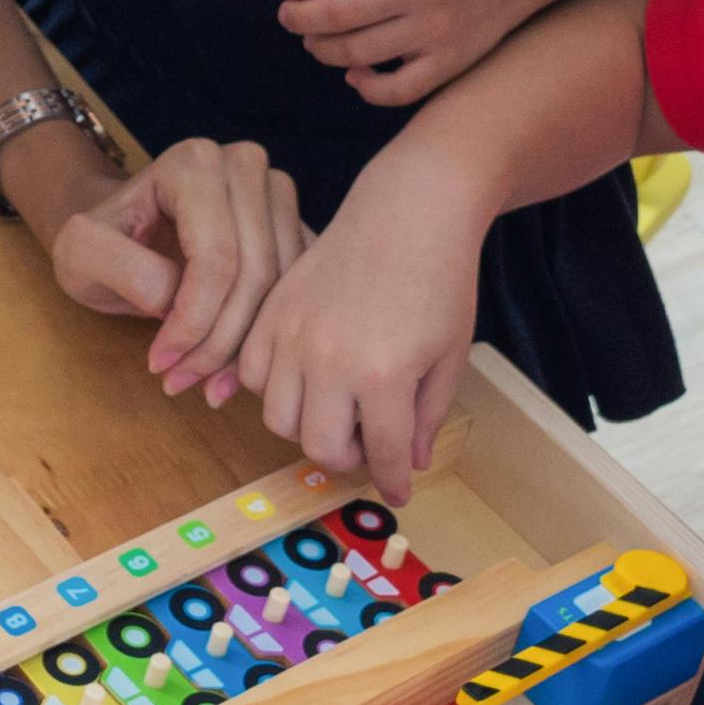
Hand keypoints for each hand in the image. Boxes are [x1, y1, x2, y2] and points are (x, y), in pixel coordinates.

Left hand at [37, 132, 304, 400]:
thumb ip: (125, 270)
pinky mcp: (292, 225)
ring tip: (203, 384)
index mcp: (193, 163)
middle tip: (180, 381)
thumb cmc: (98, 238)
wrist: (118, 227)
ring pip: (281, 288)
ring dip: (244, 348)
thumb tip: (175, 302)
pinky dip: (265, 336)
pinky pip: (293, 290)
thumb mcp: (81, 253)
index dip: (194, 320)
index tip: (160, 361)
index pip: (215, 256)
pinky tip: (231, 372)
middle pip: (255, 273)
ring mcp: (275, 193)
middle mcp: (244, 166)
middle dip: (218, 341)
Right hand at [237, 184, 477, 491]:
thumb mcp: (450, 356)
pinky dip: (274, 388)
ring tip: (338, 407)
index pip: (381, 455)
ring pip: (278, 419)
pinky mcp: (272, 314)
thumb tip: (407, 465)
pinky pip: (253, 375)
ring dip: (308, 425)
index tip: (397, 491)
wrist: (406, 213)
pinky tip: (307, 376)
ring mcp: (292, 336)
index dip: (392, 480)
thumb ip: (426, 417)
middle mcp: (330, 361)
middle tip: (369, 441)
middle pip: (319, 446)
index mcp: (383, 375)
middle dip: (347, 456)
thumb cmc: (439, 280)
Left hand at [277, 0, 560, 106]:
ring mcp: (438, 30)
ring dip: (322, 50)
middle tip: (289, 18)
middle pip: (338, 14)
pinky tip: (354, 74)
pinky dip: (367, 89)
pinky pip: (397, 91)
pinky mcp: (450, 62)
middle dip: (299, 19)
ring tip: (313, 41)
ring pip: (358, 53)